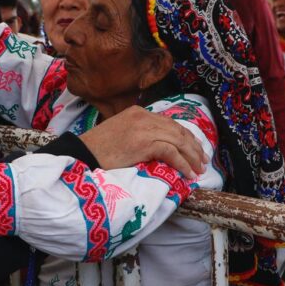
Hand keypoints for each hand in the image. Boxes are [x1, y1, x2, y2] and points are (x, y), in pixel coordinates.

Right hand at [78, 105, 207, 177]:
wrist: (81, 154)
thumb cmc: (96, 150)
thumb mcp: (120, 135)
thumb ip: (138, 135)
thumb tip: (158, 149)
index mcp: (138, 112)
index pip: (170, 123)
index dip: (186, 137)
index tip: (195, 150)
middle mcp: (143, 116)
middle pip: (178, 130)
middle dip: (194, 147)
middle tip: (203, 161)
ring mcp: (143, 128)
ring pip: (178, 140)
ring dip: (192, 157)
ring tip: (199, 170)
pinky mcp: (143, 142)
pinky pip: (171, 152)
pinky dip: (182, 163)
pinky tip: (188, 173)